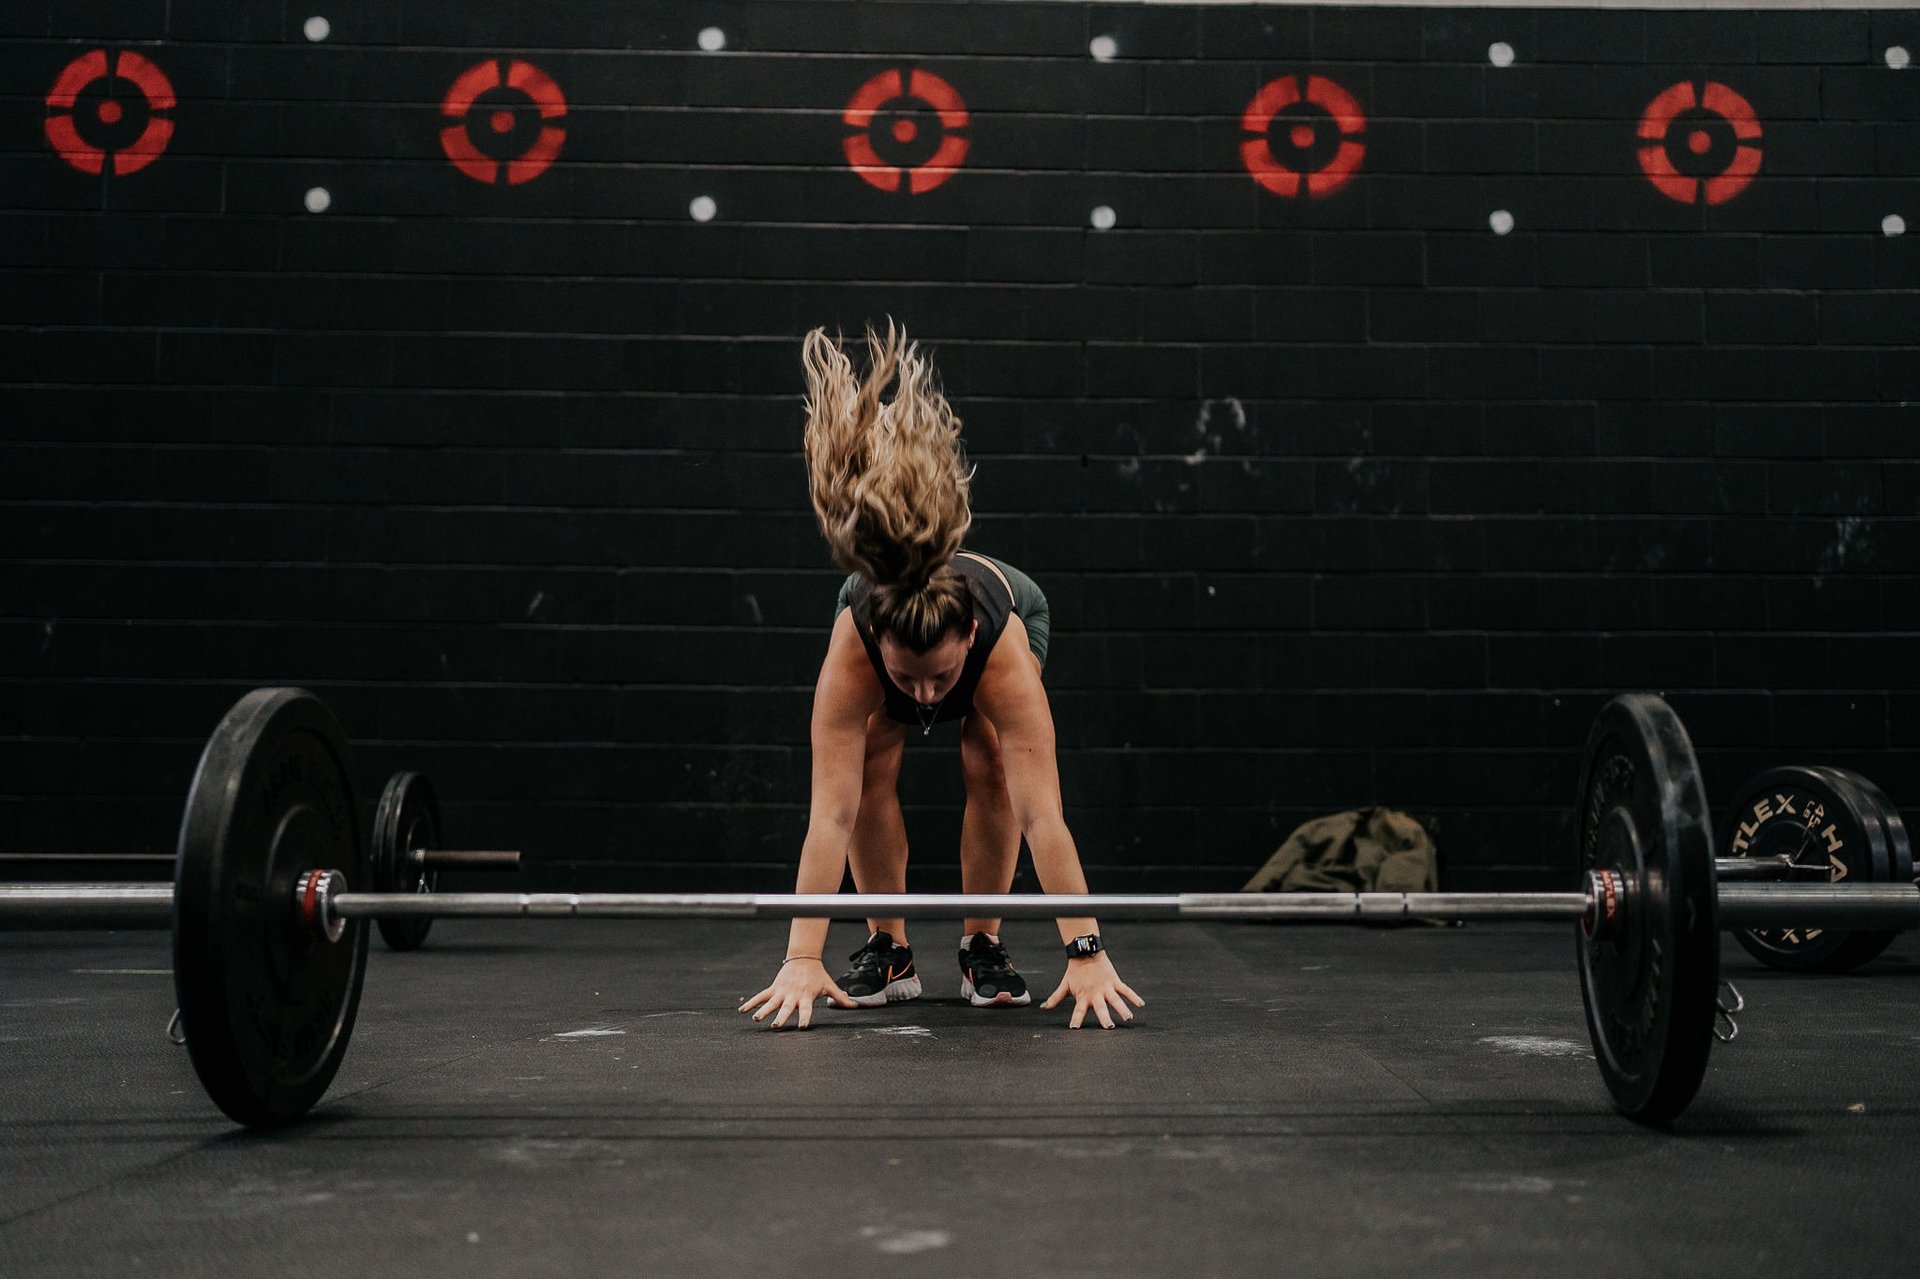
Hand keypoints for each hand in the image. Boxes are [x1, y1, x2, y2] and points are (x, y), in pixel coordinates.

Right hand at [738, 958, 856, 1029]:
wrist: (804, 958)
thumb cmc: (818, 974)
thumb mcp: (829, 985)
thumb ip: (840, 997)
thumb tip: (856, 1006)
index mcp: (806, 997)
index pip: (807, 1010)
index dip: (805, 1018)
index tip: (803, 1027)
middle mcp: (793, 996)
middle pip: (786, 1008)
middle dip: (781, 1017)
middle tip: (776, 1026)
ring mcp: (782, 991)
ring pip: (771, 1003)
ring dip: (763, 1011)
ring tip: (756, 1019)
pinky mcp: (774, 987)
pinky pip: (761, 996)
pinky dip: (752, 1003)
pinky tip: (743, 1011)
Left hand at [1042, 953, 1143, 1028]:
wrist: (1085, 953)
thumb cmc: (1074, 972)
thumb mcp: (1065, 985)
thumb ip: (1056, 998)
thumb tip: (1044, 1007)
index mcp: (1082, 996)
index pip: (1078, 1010)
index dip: (1076, 1019)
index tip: (1074, 1028)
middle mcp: (1095, 993)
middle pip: (1100, 1007)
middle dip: (1105, 1017)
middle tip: (1109, 1027)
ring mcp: (1106, 987)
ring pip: (1116, 999)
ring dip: (1122, 1008)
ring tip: (1128, 1018)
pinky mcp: (1115, 981)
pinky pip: (1126, 989)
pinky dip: (1133, 996)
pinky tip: (1141, 1005)